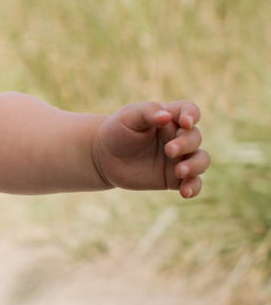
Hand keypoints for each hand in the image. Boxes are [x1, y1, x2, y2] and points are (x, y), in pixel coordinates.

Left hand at [92, 101, 209, 198]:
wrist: (104, 157)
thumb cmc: (117, 131)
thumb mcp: (128, 117)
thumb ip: (148, 113)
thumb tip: (166, 116)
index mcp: (171, 117)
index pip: (190, 111)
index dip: (192, 115)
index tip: (185, 122)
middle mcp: (179, 137)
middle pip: (195, 137)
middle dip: (186, 144)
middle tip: (169, 150)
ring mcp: (179, 158)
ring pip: (201, 160)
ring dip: (195, 165)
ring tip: (179, 171)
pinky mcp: (173, 178)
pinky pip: (192, 183)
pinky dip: (193, 187)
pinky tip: (185, 192)